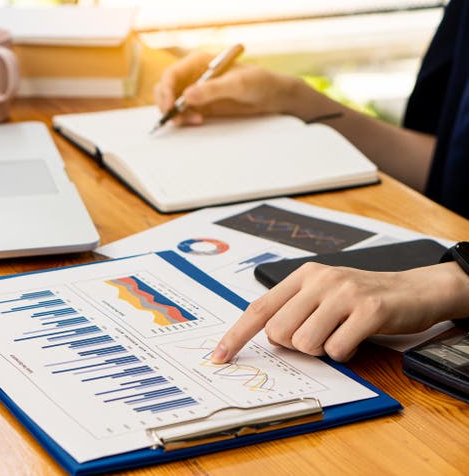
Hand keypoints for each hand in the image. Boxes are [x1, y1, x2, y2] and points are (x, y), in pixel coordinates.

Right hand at [153, 51, 301, 125]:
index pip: (172, 74)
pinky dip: (183, 118)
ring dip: (175, 113)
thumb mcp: (237, 85)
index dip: (166, 89)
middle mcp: (192, 74)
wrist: (270, 96)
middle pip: (165, 87)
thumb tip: (187, 96)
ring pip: (170, 101)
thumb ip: (212, 89)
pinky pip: (181, 112)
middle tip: (175, 117)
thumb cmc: (257, 82)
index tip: (171, 105)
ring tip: (191, 120)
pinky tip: (196, 120)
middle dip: (166, 103)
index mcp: (198, 62)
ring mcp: (194, 90)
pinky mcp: (198, 104)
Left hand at [212, 261, 468, 362]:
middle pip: (279, 332)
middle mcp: (320, 280)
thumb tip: (267, 338)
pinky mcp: (369, 310)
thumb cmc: (361, 297)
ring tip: (340, 334)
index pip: (259, 309)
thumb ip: (293, 309)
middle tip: (320, 335)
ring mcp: (344, 293)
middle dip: (295, 345)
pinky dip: (344, 353)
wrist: (413, 290)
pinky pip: (336, 350)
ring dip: (321, 350)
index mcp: (303, 275)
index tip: (219, 356)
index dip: (236, 335)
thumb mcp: (322, 294)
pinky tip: (356, 338)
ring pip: (305, 344)